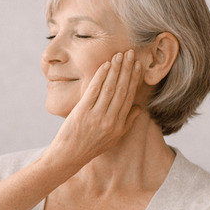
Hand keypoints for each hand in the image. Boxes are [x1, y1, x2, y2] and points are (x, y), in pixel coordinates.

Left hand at [42, 49, 141, 175]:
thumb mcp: (114, 138)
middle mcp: (110, 119)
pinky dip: (100, 77)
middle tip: (130, 54)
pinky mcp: (82, 112)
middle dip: (127, 70)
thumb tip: (140, 107)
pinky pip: (94, 91)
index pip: (129, 97)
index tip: (138, 66)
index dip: (134, 80)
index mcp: (119, 124)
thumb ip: (127, 122)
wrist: (69, 155)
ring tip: (119, 56)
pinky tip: (105, 65)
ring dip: (115, 70)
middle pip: (121, 90)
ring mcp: (96, 115)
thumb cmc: (91, 146)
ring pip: (109, 88)